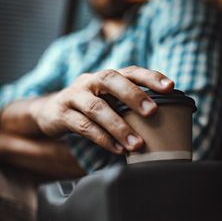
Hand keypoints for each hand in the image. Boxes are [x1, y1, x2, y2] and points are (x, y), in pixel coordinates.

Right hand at [30, 66, 173, 153]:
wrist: (50, 111)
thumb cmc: (88, 107)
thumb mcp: (106, 100)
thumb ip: (126, 106)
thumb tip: (162, 124)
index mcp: (106, 78)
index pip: (130, 71)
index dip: (150, 77)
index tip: (170, 87)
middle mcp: (90, 81)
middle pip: (111, 80)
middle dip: (133, 95)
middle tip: (152, 112)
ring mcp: (74, 96)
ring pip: (97, 108)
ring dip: (119, 126)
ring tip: (137, 144)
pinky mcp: (62, 114)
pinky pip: (83, 126)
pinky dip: (102, 139)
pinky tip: (117, 149)